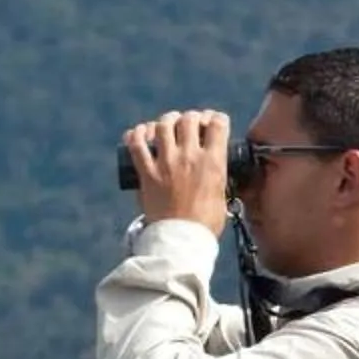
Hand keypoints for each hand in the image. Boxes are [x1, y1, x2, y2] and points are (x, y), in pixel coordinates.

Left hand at [124, 109, 230, 230]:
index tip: (214, 122)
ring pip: (163, 125)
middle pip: (189, 119)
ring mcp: (166, 163)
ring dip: (166, 121)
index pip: (218, 124)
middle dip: (191, 117)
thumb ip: (218, 179)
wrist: (181, 241)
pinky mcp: (146, 173)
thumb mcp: (222, 197)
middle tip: (190, 122)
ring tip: (167, 124)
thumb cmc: (204, 225)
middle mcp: (189, 157)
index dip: (216, 118)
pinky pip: (136, 144)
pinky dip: (137, 134)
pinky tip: (140, 133)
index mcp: (213, 163)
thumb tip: (217, 172)